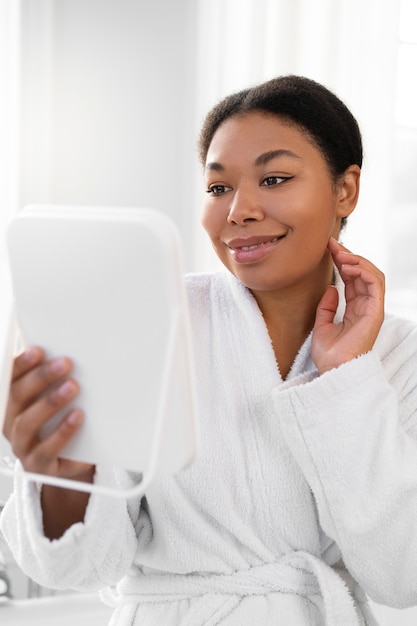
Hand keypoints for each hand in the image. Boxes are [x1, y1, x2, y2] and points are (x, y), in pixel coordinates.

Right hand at [4, 346, 93, 482]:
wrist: (72, 461)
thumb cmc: (62, 421)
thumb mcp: (58, 399)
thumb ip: (57, 380)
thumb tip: (71, 356)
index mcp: (12, 402)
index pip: (10, 379)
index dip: (21, 364)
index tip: (38, 350)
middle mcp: (11, 423)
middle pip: (17, 397)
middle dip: (41, 377)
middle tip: (65, 363)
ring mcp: (22, 446)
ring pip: (27, 423)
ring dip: (50, 402)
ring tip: (72, 387)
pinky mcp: (38, 466)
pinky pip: (45, 450)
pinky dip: (62, 432)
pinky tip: (77, 416)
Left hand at [311, 238, 384, 373]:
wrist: (332, 371)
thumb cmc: (328, 355)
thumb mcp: (321, 325)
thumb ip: (326, 307)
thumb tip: (330, 287)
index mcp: (355, 310)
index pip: (352, 279)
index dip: (342, 262)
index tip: (328, 249)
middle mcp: (365, 307)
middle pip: (363, 273)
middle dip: (349, 255)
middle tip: (332, 245)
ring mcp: (372, 309)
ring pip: (373, 275)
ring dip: (357, 260)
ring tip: (340, 254)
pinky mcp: (375, 312)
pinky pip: (376, 285)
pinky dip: (364, 271)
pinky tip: (348, 265)